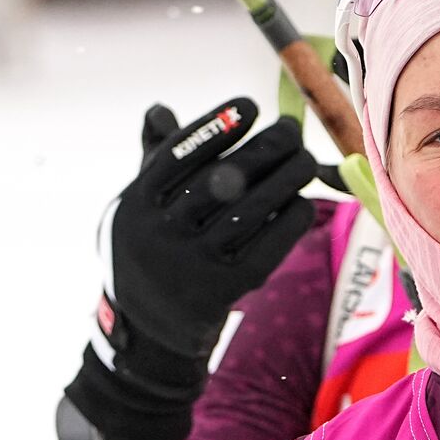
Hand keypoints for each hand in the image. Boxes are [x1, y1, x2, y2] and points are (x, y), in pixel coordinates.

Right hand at [60, 98, 315, 439]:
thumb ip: (153, 160)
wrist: (145, 334)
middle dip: (263, 149)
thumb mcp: (138, 208)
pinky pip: (266, 248)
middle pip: (219, 180)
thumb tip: (159, 108)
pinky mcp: (220, 292)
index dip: (215, 126)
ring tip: (306, 160)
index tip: (251, 105)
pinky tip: (303, 201)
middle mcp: (155, 236)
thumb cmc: (150, 251)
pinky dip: (289, 221)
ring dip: (286, 179)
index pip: (176, 155)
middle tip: (292, 129)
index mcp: (133, 206)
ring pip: (248, 212)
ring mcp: (187, 267)